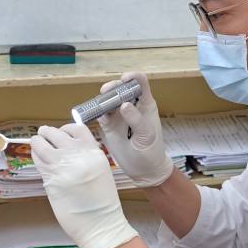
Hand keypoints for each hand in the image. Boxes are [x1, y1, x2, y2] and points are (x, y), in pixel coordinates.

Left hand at [31, 123, 139, 247]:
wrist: (101, 224)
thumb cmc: (102, 202)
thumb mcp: (100, 171)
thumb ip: (85, 157)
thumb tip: (65, 150)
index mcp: (94, 153)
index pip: (77, 129)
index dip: (66, 129)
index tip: (61, 133)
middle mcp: (78, 156)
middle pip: (55, 133)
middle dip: (47, 133)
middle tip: (43, 134)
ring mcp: (62, 167)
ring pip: (41, 144)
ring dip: (37, 142)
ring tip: (36, 143)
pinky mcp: (51, 180)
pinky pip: (38, 162)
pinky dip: (35, 157)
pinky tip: (36, 158)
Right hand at [96, 72, 173, 187]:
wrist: (143, 170)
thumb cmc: (150, 151)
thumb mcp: (147, 135)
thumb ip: (137, 119)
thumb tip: (124, 105)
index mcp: (145, 104)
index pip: (140, 83)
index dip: (133, 77)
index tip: (125, 78)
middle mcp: (131, 106)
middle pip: (121, 88)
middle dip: (113, 86)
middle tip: (106, 91)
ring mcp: (118, 115)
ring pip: (108, 99)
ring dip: (103, 97)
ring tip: (99, 100)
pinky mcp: (108, 124)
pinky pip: (100, 113)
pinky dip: (97, 111)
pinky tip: (98, 114)